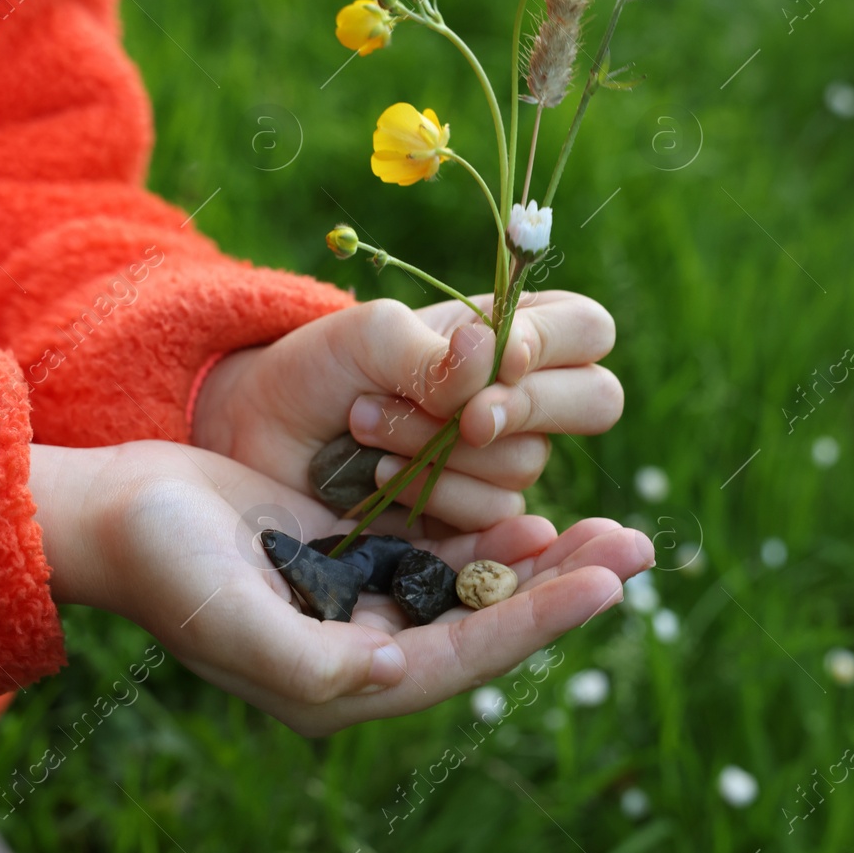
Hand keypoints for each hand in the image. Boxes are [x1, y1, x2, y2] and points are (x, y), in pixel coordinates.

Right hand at [29, 440, 652, 735]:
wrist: (115, 512)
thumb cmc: (162, 562)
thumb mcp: (229, 614)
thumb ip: (312, 658)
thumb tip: (401, 669)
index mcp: (341, 680)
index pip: (463, 655)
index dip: (536, 618)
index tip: (606, 579)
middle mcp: (363, 649)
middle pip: (486, 623)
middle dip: (561, 586)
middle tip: (639, 545)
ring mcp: (361, 601)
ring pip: (473, 585)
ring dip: (539, 558)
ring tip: (614, 527)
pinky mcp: (354, 556)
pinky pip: (440, 550)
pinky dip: (487, 533)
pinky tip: (534, 507)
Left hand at [190, 291, 621, 528]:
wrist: (256, 436)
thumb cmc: (318, 369)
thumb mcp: (368, 337)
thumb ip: (434, 350)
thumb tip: (497, 359)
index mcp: (511, 334)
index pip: (587, 329)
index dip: (555, 343)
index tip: (502, 355)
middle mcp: (522, 397)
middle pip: (597, 400)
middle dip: (526, 407)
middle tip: (466, 418)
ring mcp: (501, 462)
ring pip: (528, 463)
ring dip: (443, 449)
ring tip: (367, 430)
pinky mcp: (474, 523)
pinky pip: (494, 515)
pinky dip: (433, 493)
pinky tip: (379, 476)